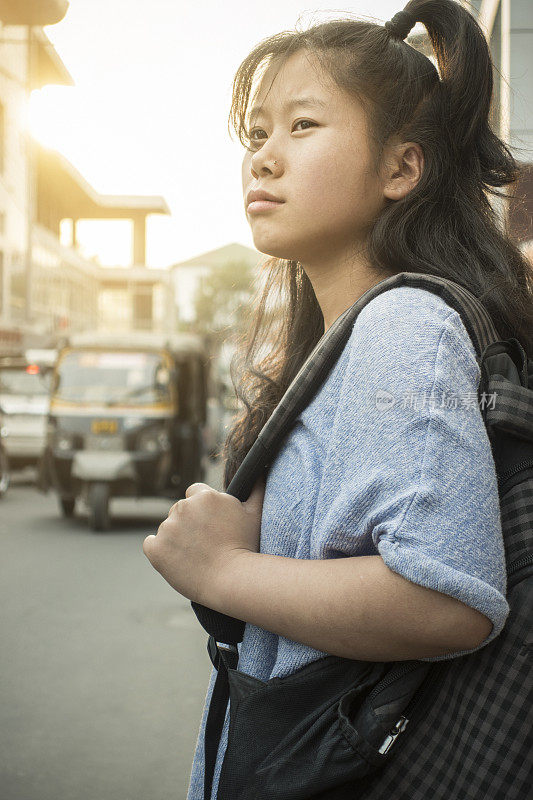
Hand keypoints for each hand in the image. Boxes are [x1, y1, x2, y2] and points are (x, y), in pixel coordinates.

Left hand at [142, 476, 265, 604]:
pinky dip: (160, 551)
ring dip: (177, 538)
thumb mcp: (255, 514)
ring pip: (168, 528)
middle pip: (180, 510)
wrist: (232, 581)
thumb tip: (260, 472)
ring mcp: (167, 528)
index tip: (211, 524)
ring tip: (197, 556)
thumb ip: (256, 489)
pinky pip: (151, 544)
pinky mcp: (155, 548)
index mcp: (204, 496)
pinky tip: (177, 560)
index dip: (203, 509)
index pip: (195, 492)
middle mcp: (182, 507)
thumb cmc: (247, 547)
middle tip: (207, 543)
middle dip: (190, 523)